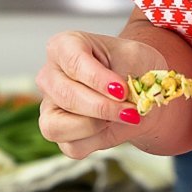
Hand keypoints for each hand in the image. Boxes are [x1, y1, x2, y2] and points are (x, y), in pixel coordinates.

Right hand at [36, 30, 164, 159]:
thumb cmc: (134, 66)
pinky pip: (71, 146)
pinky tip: (111, 126)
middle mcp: (50, 75)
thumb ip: (123, 73)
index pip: (73, 61)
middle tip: (131, 110)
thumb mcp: (135, 57)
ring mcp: (49, 105)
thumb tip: (114, 101)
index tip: (121, 90)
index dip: (97, 79)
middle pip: (66, 96)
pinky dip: (96, 141)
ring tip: (120, 117)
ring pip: (56, 126)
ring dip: (94, 127)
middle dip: (102, 107)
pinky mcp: (58, 132)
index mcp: (64, 46)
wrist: (142, 90)